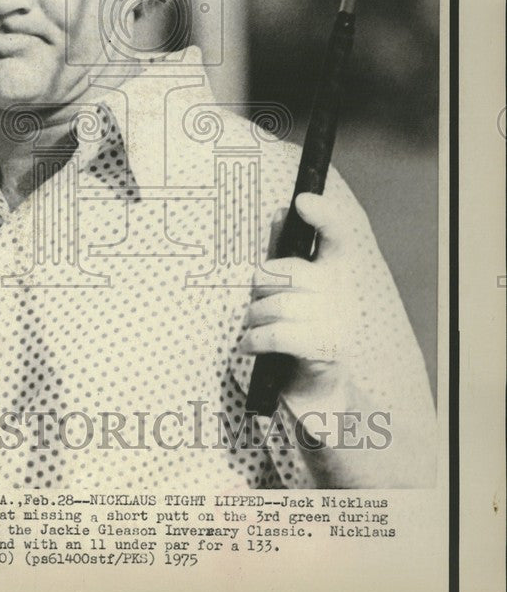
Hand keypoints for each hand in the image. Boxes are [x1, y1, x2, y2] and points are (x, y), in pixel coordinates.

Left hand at [240, 191, 371, 402]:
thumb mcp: (290, 288)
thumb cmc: (298, 330)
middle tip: (254, 303)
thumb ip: (283, 250)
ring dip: (253, 317)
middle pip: (287, 272)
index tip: (302, 200)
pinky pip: (278, 333)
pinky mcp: (326, 349)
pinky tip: (249, 345)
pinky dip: (254, 339)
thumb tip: (280, 210)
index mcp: (336, 271)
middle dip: (258, 287)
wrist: (316, 391)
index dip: (323, 215)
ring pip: (279, 304)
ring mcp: (338, 321)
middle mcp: (343, 292)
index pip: (338, 235)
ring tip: (252, 328)